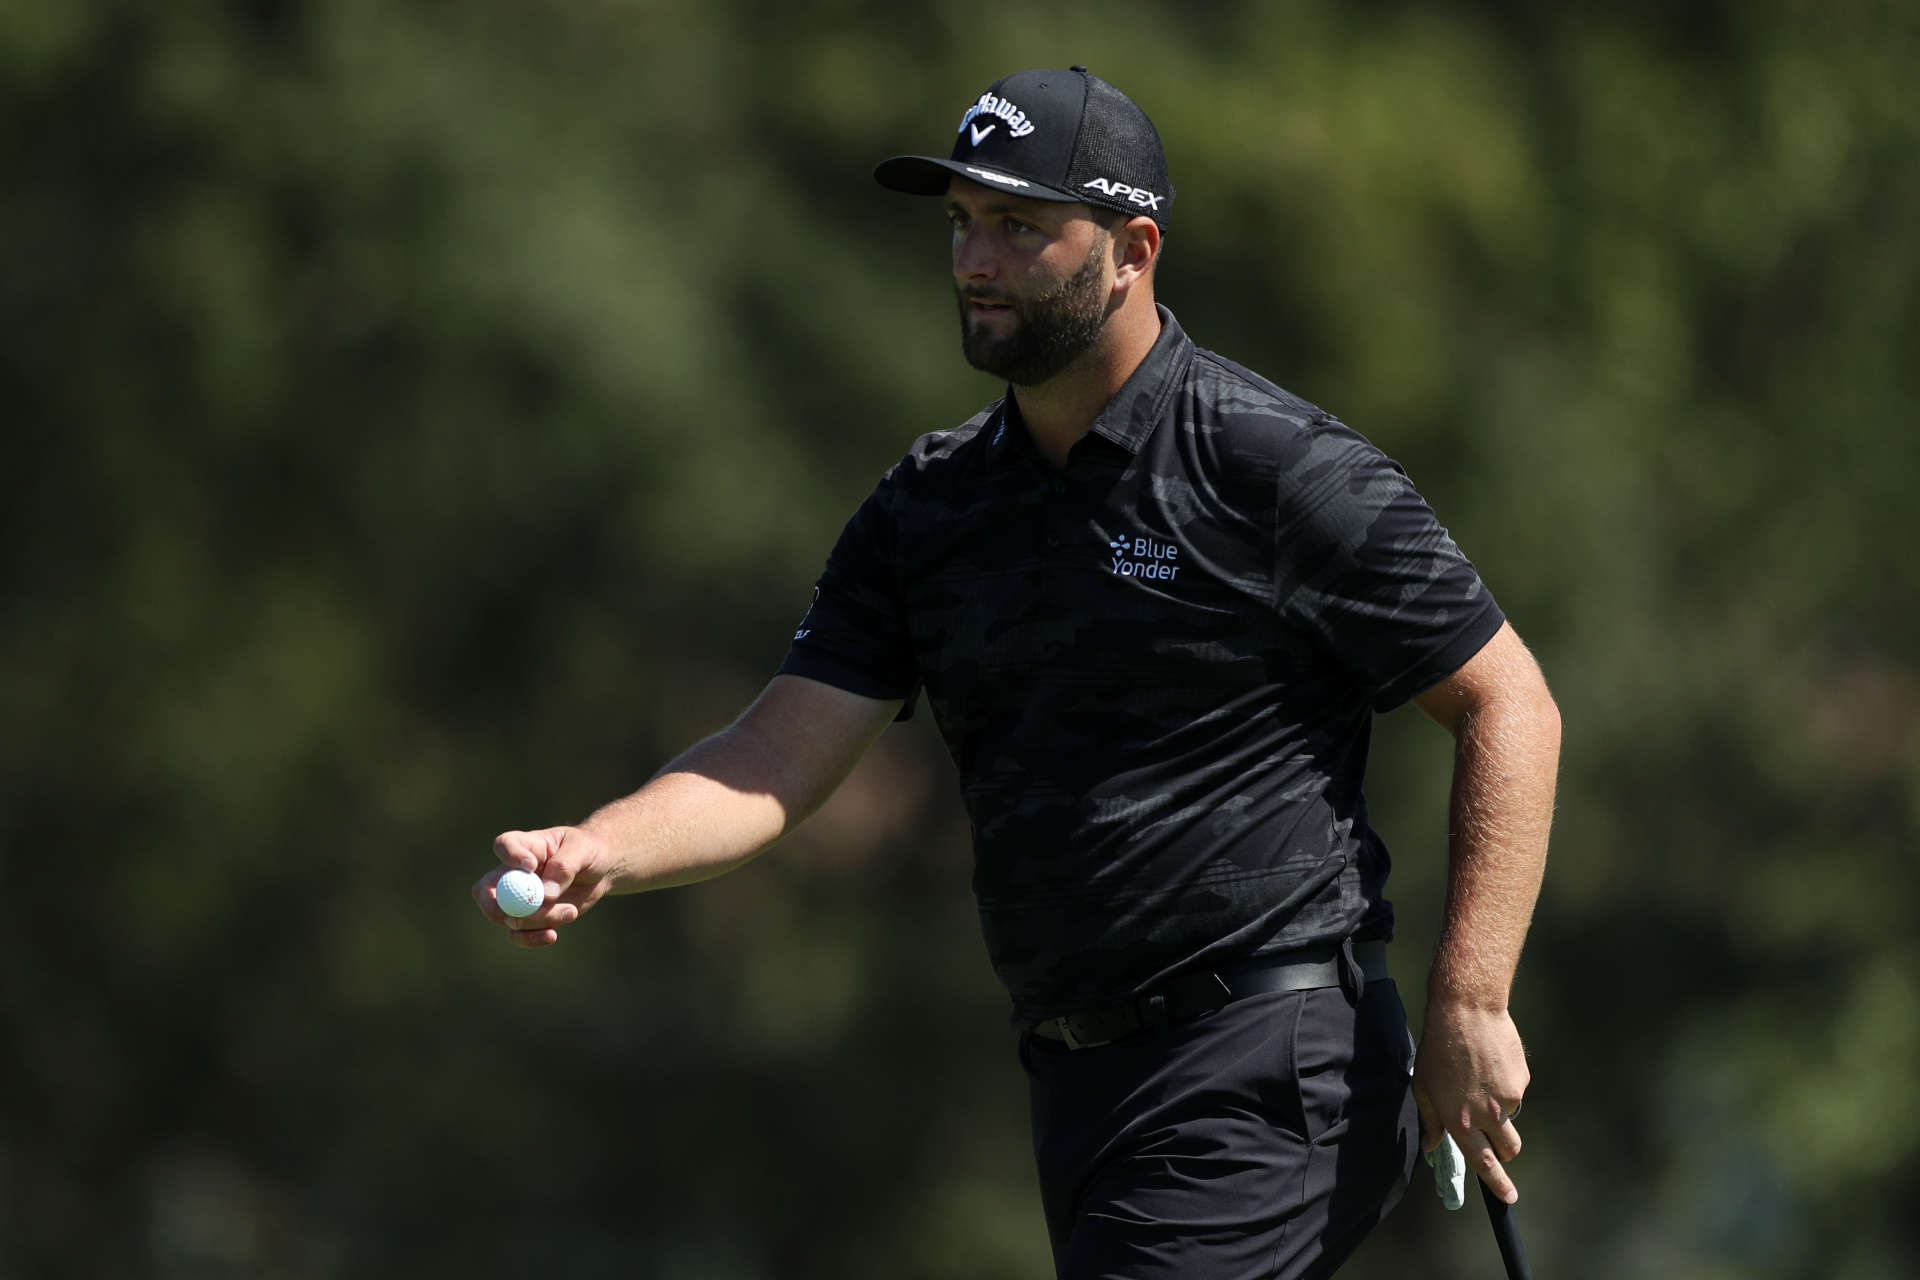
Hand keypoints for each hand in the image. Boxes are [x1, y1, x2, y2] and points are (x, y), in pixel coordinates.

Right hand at [473, 826, 618, 947]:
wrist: (600, 872)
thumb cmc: (589, 851)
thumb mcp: (582, 851)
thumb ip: (564, 868)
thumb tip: (546, 894)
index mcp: (526, 846)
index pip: (504, 845)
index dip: (510, 856)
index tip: (531, 865)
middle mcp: (514, 873)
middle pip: (485, 891)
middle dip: (499, 906)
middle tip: (527, 909)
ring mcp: (518, 898)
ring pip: (507, 917)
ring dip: (535, 921)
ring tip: (571, 911)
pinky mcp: (530, 918)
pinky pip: (518, 934)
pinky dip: (532, 938)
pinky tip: (552, 934)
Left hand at [1412, 1000, 1528, 1203]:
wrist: (1467, 1011)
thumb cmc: (1438, 1048)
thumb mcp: (1422, 1087)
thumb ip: (1430, 1121)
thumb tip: (1431, 1145)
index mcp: (1459, 1121)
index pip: (1483, 1163)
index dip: (1497, 1184)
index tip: (1508, 1198)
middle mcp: (1487, 1116)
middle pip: (1508, 1150)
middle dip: (1504, 1153)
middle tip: (1494, 1140)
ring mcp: (1508, 1099)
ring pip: (1510, 1120)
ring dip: (1499, 1113)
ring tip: (1479, 1081)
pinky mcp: (1521, 1081)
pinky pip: (1515, 1093)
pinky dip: (1504, 1086)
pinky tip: (1488, 1064)